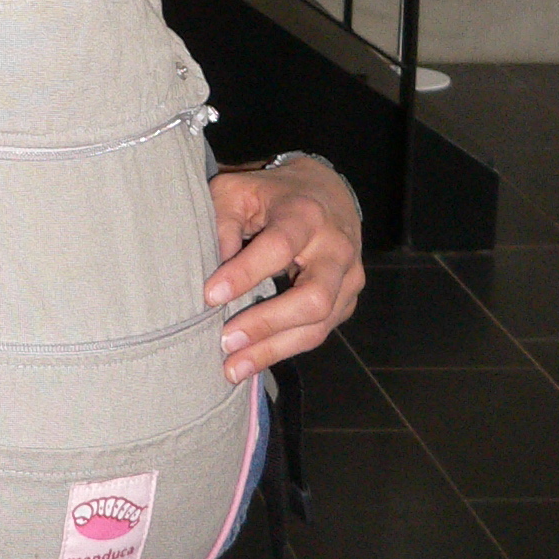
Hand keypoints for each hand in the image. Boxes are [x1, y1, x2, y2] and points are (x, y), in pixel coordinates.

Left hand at [206, 159, 364, 381]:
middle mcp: (335, 248)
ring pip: (319, 325)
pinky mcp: (347, 300)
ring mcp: (349, 278)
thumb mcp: (239, 191)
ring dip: (274, 350)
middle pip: (313, 298)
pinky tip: (253, 360)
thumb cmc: (271, 195)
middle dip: (267, 324)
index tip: (210, 296)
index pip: (279, 247)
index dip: (245, 274)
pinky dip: (285, 349)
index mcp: (306, 215)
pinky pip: (319, 333)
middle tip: (226, 342)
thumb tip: (212, 273)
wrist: (326, 193)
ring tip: (234, 367)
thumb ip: (222, 223)